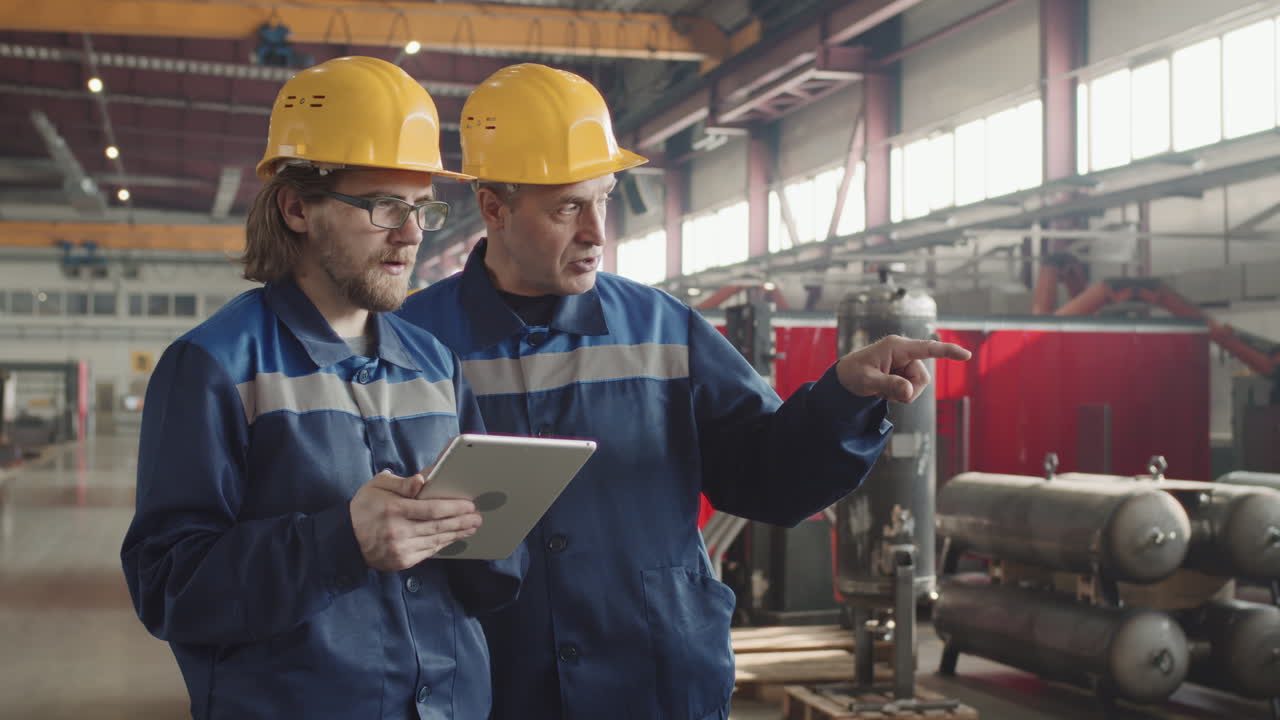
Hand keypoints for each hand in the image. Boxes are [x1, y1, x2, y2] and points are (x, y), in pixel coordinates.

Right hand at [350, 470, 482, 571]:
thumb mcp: (377, 485)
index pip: (432, 509)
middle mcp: (398, 531)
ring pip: (436, 540)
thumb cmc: (364, 507)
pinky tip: (453, 537)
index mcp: (394, 509)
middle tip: (477, 517)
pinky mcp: (402, 561)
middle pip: (438, 526)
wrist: (345, 539)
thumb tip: (423, 480)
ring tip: (471, 527)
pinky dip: (443, 544)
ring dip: (456, 533)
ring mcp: (400, 549)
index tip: (469, 505)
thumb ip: (401, 482)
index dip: (454, 508)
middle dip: (461, 521)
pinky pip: (428, 551)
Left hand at [835, 335, 970, 402]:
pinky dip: (902, 393)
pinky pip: (913, 386)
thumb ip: (888, 385)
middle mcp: (904, 351)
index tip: (965, 355)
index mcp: (896, 346)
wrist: (845, 378)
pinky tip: (887, 390)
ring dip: (904, 393)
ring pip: (919, 384)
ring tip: (884, 391)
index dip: (947, 352)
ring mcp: (905, 361)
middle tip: (887, 395)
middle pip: (923, 377)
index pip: (927, 348)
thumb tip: (908, 391)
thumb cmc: (853, 374)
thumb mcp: (868, 381)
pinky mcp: (904, 370)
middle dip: (909, 390)